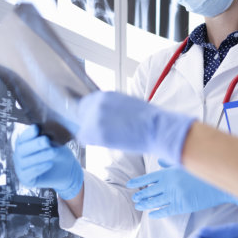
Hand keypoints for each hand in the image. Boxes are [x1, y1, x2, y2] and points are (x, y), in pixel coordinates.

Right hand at [13, 125, 83, 199]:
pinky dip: (39, 168)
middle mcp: (19, 155)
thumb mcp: (55, 144)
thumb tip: (43, 135)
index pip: (23, 137)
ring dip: (40, 156)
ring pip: (25, 161)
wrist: (67, 170)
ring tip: (53, 153)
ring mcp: (20, 167)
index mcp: (24, 143)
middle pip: (22, 149)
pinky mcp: (25, 179)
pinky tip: (49, 164)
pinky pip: (28, 173)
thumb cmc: (59, 153)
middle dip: (35, 144)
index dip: (28, 133)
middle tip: (46, 140)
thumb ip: (48, 139)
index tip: (37, 128)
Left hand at [76, 91, 194, 164]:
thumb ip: (110, 106)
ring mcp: (95, 119)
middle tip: (101, 131)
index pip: (86, 102)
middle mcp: (97, 104)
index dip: (89, 112)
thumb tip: (103, 114)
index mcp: (105, 95)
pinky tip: (105, 142)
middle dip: (88, 122)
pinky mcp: (97, 133)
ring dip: (92, 133)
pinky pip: (84, 138)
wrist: (156, 128)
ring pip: (82, 127)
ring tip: (109, 137)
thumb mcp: (126, 103)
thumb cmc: (147, 118)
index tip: (93, 119)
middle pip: (80, 114)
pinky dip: (92, 142)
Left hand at [126, 161, 237, 217]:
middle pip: (150, 190)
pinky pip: (165, 211)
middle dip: (141, 194)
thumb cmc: (204, 172)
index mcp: (169, 172)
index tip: (129, 184)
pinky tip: (151, 214)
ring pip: (155, 201)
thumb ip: (171, 164)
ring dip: (145, 204)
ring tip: (138, 206)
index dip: (138, 181)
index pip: (149, 177)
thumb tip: (160, 162)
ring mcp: (175, 196)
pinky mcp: (182, 206)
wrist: (219, 184)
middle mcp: (169, 184)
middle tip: (134, 197)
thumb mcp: (186, 164)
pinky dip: (157, 213)